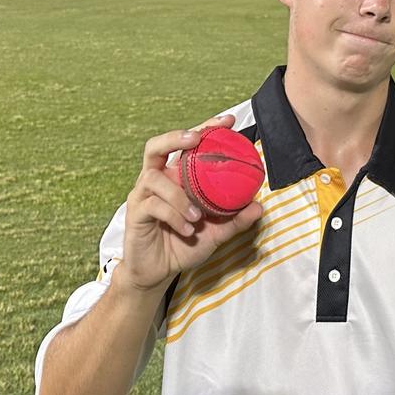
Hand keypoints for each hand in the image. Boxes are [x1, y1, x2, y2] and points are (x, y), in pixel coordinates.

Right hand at [117, 114, 262, 292]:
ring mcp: (143, 196)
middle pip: (156, 146)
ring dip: (179, 195)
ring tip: (197, 216)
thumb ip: (235, 219)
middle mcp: (157, 180)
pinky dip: (173, 215)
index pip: (186, 145)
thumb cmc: (183, 246)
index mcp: (175, 178)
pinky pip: (152, 205)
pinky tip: (187, 228)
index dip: (205, 128)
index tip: (228, 121)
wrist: (159, 273)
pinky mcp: (135, 214)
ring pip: (155, 178)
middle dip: (175, 137)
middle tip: (196, 139)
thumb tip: (259, 206)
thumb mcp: (216, 234)